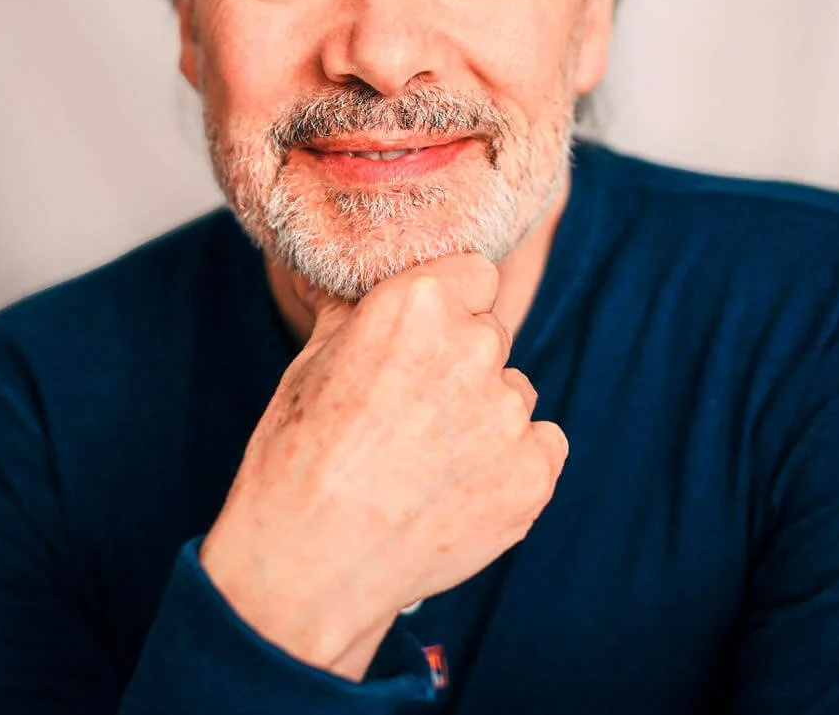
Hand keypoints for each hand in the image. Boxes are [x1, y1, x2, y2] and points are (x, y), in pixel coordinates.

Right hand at [199, 253, 567, 678]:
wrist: (310, 563)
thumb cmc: (297, 455)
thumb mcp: (311, 362)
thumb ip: (348, 310)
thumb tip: (339, 278)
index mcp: (420, 302)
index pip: (474, 275)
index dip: (450, 305)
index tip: (423, 340)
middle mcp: (475, 344)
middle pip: (490, 336)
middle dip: (459, 364)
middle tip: (412, 412)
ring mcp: (508, 411)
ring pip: (512, 394)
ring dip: (484, 416)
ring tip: (427, 462)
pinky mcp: (533, 472)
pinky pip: (541, 445)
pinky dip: (512, 464)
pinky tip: (460, 489)